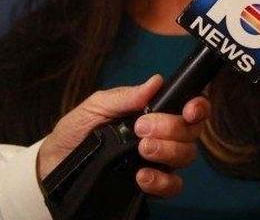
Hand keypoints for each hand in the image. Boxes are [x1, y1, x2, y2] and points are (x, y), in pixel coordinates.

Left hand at [36, 74, 210, 196]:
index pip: (190, 108)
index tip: (188, 110)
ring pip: (187, 156)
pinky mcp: (152, 186)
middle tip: (142, 128)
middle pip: (192, 132)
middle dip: (172, 128)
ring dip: (168, 151)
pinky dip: (161, 180)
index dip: (198, 107)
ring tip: (142, 149)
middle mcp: (164, 137)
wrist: (53, 166)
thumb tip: (156, 82)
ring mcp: (160, 162)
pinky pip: (173, 186)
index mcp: (155, 114)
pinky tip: (141, 176)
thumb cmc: (76, 132)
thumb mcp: (94, 108)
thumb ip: (124, 97)